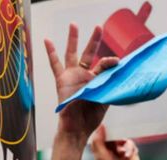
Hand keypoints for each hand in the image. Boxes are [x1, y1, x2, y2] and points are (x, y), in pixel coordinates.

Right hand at [44, 24, 120, 143]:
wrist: (77, 128)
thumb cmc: (91, 117)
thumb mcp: (105, 99)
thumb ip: (109, 85)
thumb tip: (118, 72)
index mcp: (97, 80)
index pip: (104, 65)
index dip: (110, 61)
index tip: (117, 60)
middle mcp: (85, 76)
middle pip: (90, 54)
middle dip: (94, 40)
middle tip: (99, 27)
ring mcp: (73, 76)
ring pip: (72, 54)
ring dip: (73, 39)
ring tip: (74, 24)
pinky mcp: (62, 80)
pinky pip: (55, 64)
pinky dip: (51, 52)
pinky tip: (47, 40)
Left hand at [90, 126, 145, 159]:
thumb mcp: (101, 156)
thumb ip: (98, 141)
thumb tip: (100, 126)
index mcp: (100, 149)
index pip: (99, 135)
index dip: (102, 130)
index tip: (105, 125)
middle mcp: (110, 148)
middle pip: (111, 134)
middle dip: (114, 135)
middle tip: (114, 138)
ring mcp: (121, 148)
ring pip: (122, 137)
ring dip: (122, 145)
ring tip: (122, 154)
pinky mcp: (131, 150)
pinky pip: (130, 142)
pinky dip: (129, 148)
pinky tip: (127, 156)